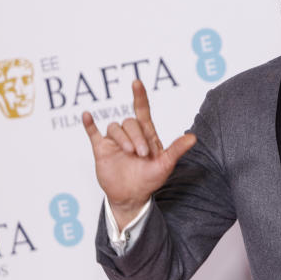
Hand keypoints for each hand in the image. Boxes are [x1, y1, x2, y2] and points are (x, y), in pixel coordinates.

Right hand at [82, 80, 195, 228]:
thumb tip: (193, 138)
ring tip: (129, 153)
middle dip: (136, 136)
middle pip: (129, 122)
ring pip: (114, 127)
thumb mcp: (166, 165)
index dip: (139, 96)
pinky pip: (93, 133)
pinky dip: (89, 124)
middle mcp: (130, 135)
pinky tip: (87, 116)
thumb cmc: (150, 179)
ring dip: (123, 138)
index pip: (142, 110)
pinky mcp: (102, 149)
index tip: (136, 83)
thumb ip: (177, 149)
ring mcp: (115, 141)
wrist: (132, 196)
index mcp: (146, 134)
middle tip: (142, 154)